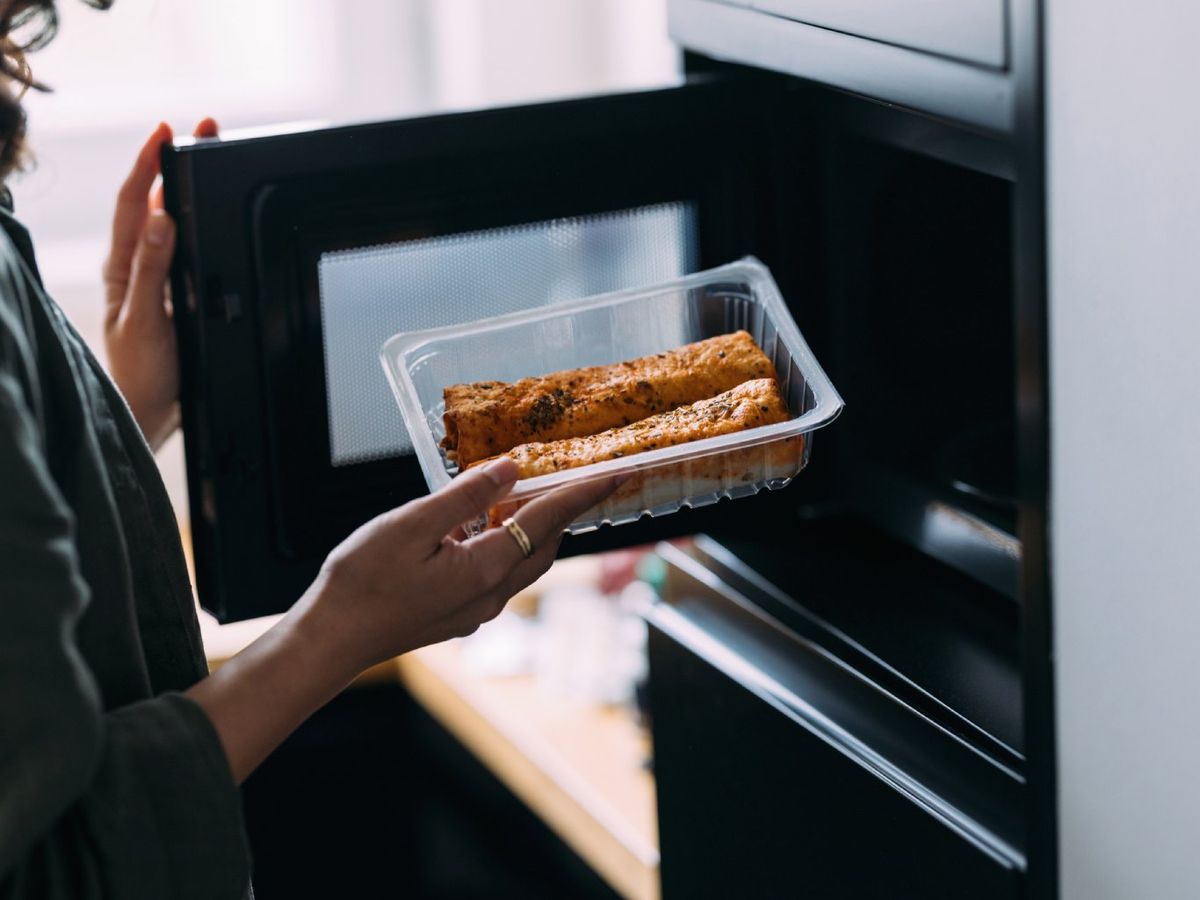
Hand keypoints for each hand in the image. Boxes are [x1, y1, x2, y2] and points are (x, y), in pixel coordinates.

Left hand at [103, 117, 217, 450]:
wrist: (149, 416)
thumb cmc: (139, 374)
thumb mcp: (145, 319)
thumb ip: (151, 268)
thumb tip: (160, 217)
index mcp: (122, 266)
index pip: (133, 202)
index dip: (148, 164)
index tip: (167, 132)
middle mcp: (136, 267)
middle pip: (153, 203)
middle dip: (175, 163)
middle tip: (203, 131)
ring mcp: (155, 280)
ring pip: (170, 224)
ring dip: (187, 190)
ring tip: (209, 159)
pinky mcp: (174, 296)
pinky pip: (186, 249)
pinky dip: (198, 224)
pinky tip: (210, 215)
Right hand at [188, 457, 619, 782]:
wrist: (331, 639)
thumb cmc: (362, 581)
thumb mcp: (411, 524)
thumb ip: (463, 495)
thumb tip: (509, 469)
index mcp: (486, 568)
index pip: (547, 521)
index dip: (581, 494)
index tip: (613, 476)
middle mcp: (492, 595)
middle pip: (543, 546)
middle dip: (561, 512)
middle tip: (570, 479)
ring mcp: (476, 611)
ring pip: (521, 563)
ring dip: (529, 530)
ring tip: (521, 496)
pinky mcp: (459, 616)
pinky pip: (497, 575)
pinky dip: (502, 546)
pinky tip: (474, 528)